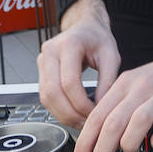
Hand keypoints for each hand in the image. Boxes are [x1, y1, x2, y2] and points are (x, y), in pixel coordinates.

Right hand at [36, 0, 120, 126]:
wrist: (85, 28)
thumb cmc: (98, 39)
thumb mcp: (111, 56)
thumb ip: (108, 81)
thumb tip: (101, 108)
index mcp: (69, 44)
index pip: (69, 82)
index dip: (82, 103)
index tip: (96, 113)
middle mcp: (50, 52)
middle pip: (53, 92)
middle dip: (70, 113)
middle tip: (87, 123)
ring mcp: (42, 61)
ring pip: (45, 97)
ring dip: (63, 114)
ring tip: (82, 122)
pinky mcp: (41, 72)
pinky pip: (45, 97)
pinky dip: (59, 110)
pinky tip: (74, 115)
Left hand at [72, 46, 152, 151]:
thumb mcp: (132, 84)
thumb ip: (115, 108)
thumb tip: (96, 137)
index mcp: (125, 84)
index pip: (98, 115)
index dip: (85, 140)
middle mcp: (142, 88)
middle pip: (114, 121)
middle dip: (103, 149)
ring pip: (139, 122)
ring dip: (129, 144)